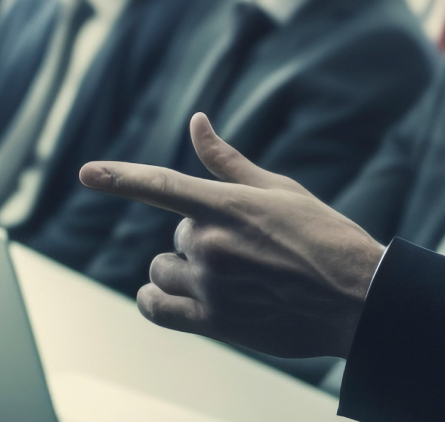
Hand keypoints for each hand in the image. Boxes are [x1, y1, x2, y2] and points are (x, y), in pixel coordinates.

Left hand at [79, 113, 384, 359]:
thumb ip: (227, 161)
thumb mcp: (278, 190)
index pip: (161, 185)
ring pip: (164, 271)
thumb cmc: (323, 236)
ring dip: (182, 270)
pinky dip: (154, 301)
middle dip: (201, 239)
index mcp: (228, 205)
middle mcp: (213, 244)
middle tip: (247, 249)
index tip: (86, 173)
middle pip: (176, 237)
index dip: (119, 177)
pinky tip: (160, 296)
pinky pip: (158, 309)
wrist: (358, 299)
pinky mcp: (216, 323)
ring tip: (228, 275)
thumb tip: (196, 122)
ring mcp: (212, 286)